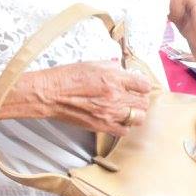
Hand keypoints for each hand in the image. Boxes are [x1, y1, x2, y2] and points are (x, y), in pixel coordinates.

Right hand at [29, 62, 152, 136]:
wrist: (51, 94)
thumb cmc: (67, 77)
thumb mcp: (93, 64)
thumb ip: (112, 67)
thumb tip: (122, 69)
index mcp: (114, 78)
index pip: (144, 85)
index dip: (142, 85)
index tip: (139, 86)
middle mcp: (115, 96)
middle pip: (144, 103)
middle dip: (140, 99)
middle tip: (134, 97)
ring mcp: (110, 113)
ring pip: (138, 118)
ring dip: (136, 113)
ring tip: (128, 109)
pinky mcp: (102, 126)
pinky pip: (124, 131)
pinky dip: (124, 126)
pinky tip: (118, 120)